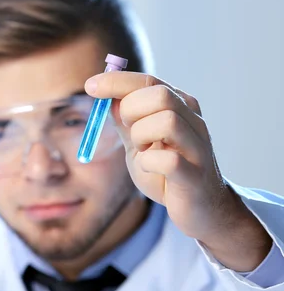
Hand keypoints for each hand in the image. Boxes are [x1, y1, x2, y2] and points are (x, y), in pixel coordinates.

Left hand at [85, 72, 270, 270]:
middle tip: (128, 132)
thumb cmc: (167, 172)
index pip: (148, 81)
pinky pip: (168, 161)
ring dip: (142, 136)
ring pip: (167, 122)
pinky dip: (149, 163)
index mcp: (180, 108)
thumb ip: (125, 121)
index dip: (116, 81)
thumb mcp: (140, 143)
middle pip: (160, 95)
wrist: (201, 209)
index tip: (90, 86)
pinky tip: (150, 168)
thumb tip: (108, 97)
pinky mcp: (195, 175)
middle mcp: (194, 122)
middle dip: (132, 110)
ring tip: (142, 151)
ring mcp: (198, 148)